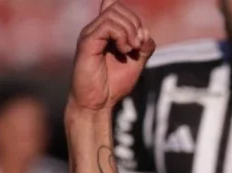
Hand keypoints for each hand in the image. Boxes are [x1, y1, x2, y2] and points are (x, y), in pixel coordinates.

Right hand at [69, 0, 154, 114]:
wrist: (97, 104)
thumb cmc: (113, 85)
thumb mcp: (136, 63)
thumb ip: (144, 46)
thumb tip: (144, 31)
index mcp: (104, 32)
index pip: (114, 5)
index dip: (132, 17)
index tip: (139, 40)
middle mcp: (95, 29)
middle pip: (116, 7)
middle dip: (134, 23)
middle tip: (138, 46)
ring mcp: (89, 34)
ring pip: (112, 13)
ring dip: (129, 30)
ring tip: (131, 50)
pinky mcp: (86, 43)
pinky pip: (107, 26)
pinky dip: (122, 36)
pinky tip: (124, 51)